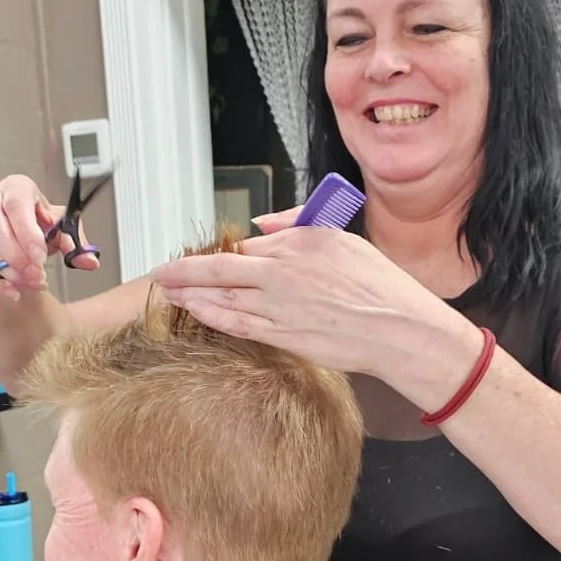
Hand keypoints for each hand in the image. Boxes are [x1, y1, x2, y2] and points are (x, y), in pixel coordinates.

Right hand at [0, 175, 99, 301]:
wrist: (21, 238)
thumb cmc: (39, 226)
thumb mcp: (61, 228)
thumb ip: (75, 242)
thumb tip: (89, 260)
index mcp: (15, 188)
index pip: (15, 203)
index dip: (27, 232)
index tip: (41, 256)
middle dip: (16, 255)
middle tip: (37, 274)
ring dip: (8, 272)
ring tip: (31, 282)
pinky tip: (13, 292)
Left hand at [150, 224, 474, 382]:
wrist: (399, 329)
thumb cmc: (380, 287)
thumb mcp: (342, 237)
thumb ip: (298, 224)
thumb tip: (262, 223)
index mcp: (298, 243)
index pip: (245, 245)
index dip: (215, 252)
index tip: (196, 256)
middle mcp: (284, 272)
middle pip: (220, 268)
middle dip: (183, 270)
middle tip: (160, 271)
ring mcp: (280, 306)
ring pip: (223, 298)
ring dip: (190, 295)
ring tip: (168, 292)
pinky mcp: (284, 336)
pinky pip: (238, 324)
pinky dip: (211, 317)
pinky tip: (194, 312)